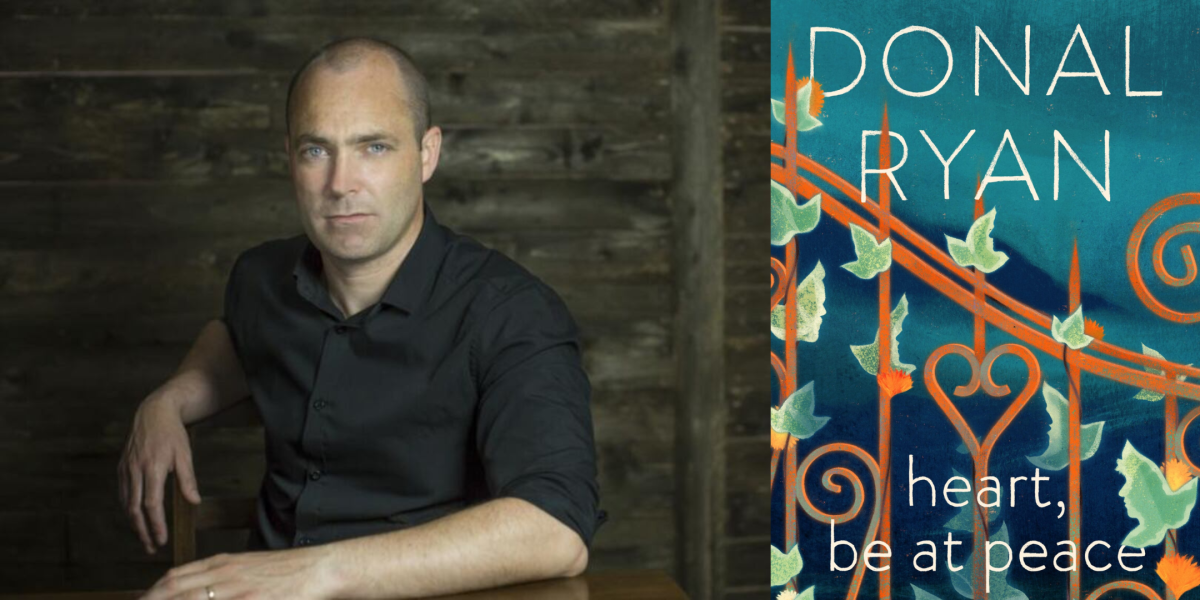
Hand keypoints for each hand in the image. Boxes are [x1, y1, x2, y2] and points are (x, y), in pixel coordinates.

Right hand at [118, 391, 201, 554]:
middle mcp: (135, 470)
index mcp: (152, 467)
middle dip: (142, 531)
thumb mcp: (185, 454)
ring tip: (144, 537)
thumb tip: (194, 502)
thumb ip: (188, 479)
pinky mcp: (121, 467)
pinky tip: (136, 517)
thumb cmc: (173, 434)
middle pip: (135, 509)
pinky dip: (129, 508)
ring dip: (134, 523)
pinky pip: (123, 493)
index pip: (152, 504)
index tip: (161, 539)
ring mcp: (125, 469)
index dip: (156, 524)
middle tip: (151, 547)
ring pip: (126, 503)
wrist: (153, 412)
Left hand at [138, 548, 339, 599]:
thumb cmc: (287, 571)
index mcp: (223, 564)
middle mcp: (225, 575)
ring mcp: (239, 591)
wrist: (320, 569)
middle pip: (175, 591)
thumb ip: (222, 576)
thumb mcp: (249, 567)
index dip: (152, 593)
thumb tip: (201, 588)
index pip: (175, 578)